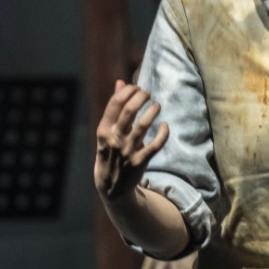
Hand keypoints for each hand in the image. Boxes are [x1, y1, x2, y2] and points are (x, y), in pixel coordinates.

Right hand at [94, 81, 169, 200]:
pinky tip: (165, 126)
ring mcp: (127, 151)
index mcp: (104, 130)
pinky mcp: (140, 162)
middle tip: (148, 95)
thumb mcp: (106, 131)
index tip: (137, 88)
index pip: (116, 103)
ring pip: (143, 125)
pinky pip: (156, 145)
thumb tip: (121, 82)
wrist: (111, 186)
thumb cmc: (110, 152)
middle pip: (129, 110)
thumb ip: (115, 107)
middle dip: (141, 97)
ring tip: (157, 106)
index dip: (129, 91)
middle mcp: (114, 139)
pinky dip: (163, 133)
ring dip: (153, 111)